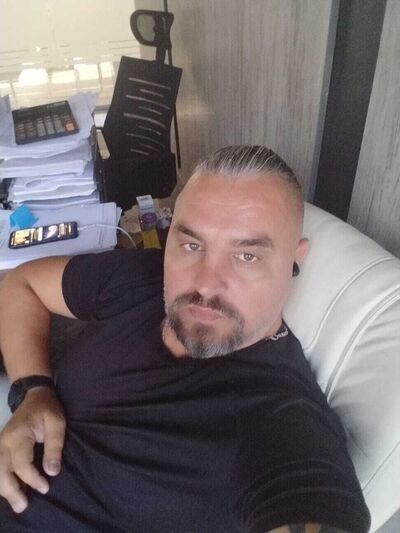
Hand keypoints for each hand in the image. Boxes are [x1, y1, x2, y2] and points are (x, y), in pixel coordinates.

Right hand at [0, 387, 64, 512]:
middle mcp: (4, 441)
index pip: (21, 463)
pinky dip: (1, 480)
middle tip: (23, 506)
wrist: (34, 395)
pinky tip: (10, 491)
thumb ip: (54, 446)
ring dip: (4, 489)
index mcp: (19, 435)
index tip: (45, 487)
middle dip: (11, 491)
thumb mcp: (57, 422)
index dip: (32, 479)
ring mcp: (0, 444)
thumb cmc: (47, 409)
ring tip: (17, 504)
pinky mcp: (1, 447)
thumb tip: (52, 471)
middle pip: (1, 471)